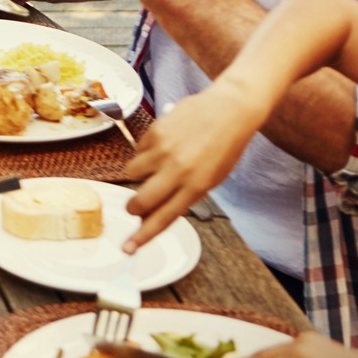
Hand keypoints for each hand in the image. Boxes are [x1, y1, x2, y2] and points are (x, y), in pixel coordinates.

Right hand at [122, 81, 268, 249]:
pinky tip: (164, 144)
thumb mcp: (212, 178)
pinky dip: (146, 152)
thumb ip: (184, 195)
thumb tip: (154, 210)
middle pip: (141, 200)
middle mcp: (178, 170)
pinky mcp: (155, 132)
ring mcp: (164, 150)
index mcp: (196, 187)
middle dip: (133, 207)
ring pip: (132, 173)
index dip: (143, 236)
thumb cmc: (224, 148)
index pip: (164, 218)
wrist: (230, 110)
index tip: (128, 248)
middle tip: (135, 206)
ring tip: (157, 164)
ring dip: (139, 174)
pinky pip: (138, 151)